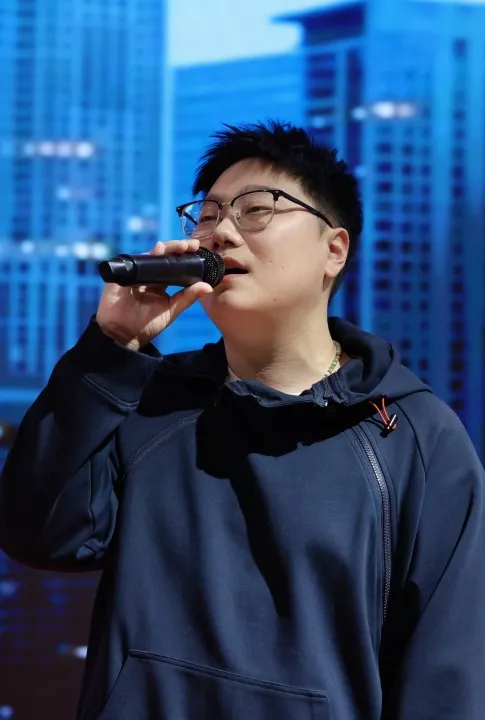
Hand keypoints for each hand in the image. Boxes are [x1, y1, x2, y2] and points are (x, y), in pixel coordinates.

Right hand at [96, 239, 212, 350]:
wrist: (124, 335)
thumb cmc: (147, 325)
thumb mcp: (171, 310)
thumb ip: (188, 297)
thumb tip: (208, 286)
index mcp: (160, 283)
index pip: (173, 265)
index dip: (184, 256)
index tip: (197, 249)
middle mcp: (148, 275)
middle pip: (162, 256)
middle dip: (177, 248)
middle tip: (190, 245)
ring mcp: (135, 274)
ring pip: (151, 255)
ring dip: (165, 248)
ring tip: (179, 246)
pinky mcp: (122, 275)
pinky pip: (135, 262)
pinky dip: (147, 255)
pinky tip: (157, 251)